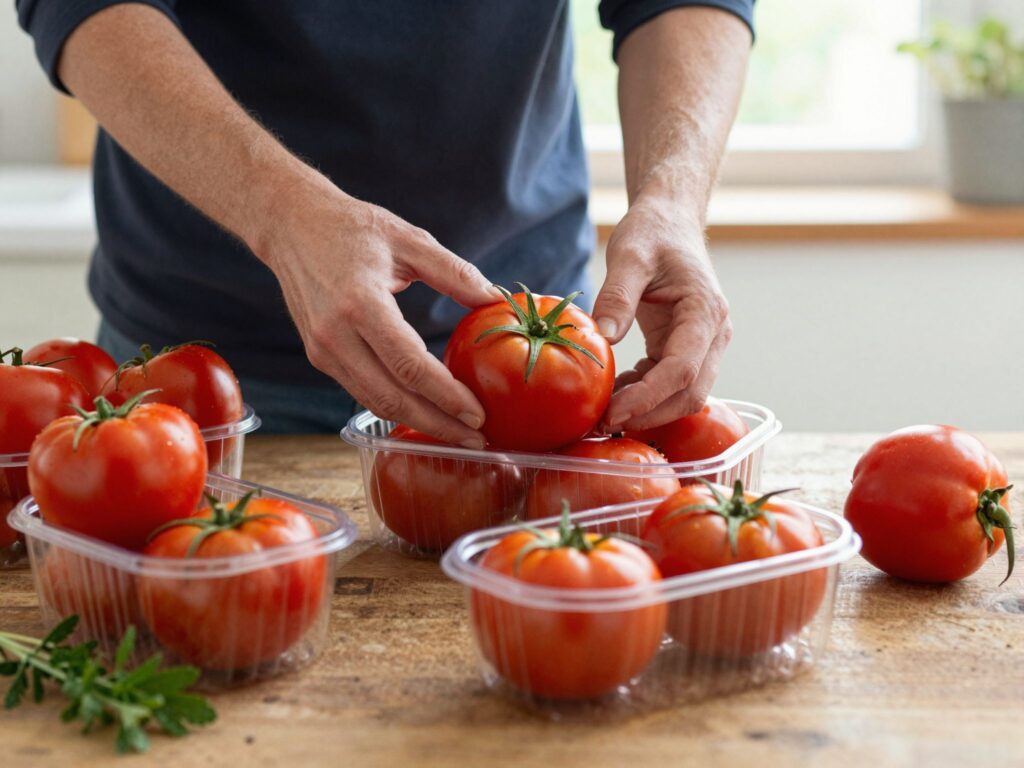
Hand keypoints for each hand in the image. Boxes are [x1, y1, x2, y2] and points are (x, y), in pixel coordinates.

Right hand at [255, 180, 498, 447]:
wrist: (291, 225)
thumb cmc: (351, 227)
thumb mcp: (408, 239)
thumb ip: (454, 271)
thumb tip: (496, 300)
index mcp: (360, 304)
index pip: (409, 365)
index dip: (446, 396)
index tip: (478, 414)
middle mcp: (336, 335)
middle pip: (392, 398)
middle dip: (438, 424)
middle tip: (477, 439)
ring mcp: (323, 350)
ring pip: (375, 403)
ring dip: (418, 423)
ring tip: (459, 434)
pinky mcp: (319, 357)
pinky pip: (363, 392)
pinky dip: (396, 408)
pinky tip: (427, 412)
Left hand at [592, 194, 730, 430]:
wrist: (670, 223)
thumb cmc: (653, 233)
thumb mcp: (630, 255)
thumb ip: (617, 295)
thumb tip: (603, 337)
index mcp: (705, 312)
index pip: (682, 370)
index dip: (648, 398)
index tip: (612, 412)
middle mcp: (713, 334)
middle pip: (690, 394)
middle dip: (648, 414)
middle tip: (601, 423)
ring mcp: (704, 345)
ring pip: (683, 395)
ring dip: (645, 410)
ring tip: (601, 413)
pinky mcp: (686, 349)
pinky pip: (669, 384)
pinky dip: (643, 395)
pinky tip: (612, 391)